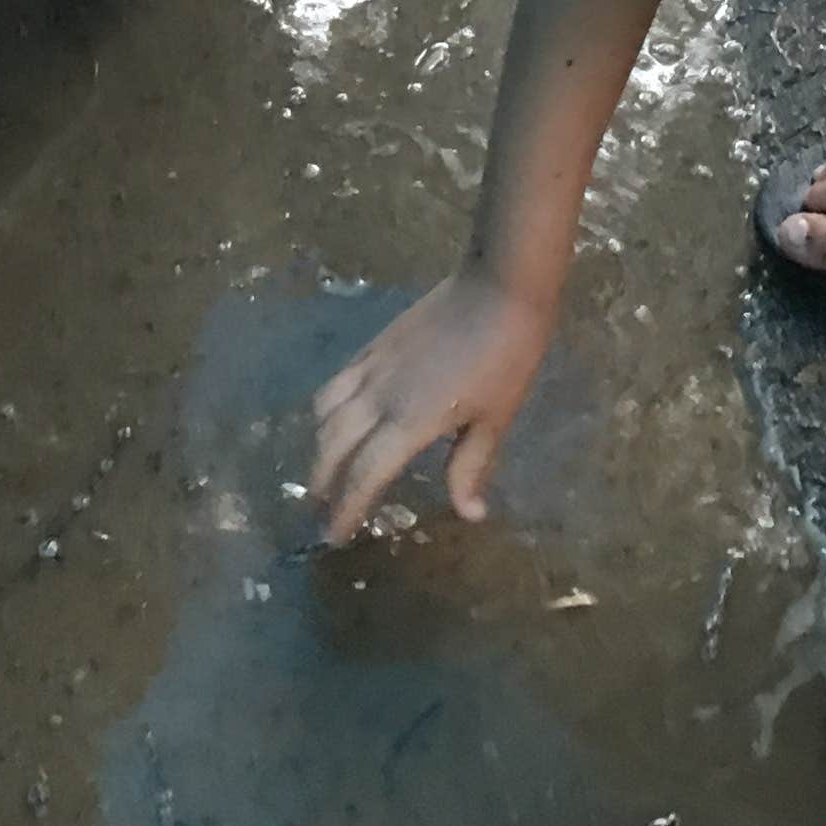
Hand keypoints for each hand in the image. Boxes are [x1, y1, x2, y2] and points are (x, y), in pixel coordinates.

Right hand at [307, 272, 553, 544]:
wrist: (498, 289)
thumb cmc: (506, 357)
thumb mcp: (495, 419)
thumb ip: (470, 467)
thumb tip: (468, 514)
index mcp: (410, 422)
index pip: (364, 476)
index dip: (345, 509)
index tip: (333, 536)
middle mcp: (379, 397)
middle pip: (332, 447)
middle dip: (322, 483)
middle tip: (321, 510)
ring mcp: (371, 367)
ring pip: (324, 413)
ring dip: (319, 447)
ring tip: (324, 469)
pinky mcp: (373, 345)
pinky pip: (335, 382)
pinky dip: (326, 409)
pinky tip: (336, 420)